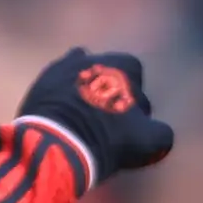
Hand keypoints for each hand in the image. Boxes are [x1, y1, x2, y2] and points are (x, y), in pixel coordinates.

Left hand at [18, 49, 173, 187]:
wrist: (58, 144)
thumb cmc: (108, 139)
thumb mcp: (148, 142)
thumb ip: (161, 133)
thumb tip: (160, 132)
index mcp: (123, 66)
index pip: (135, 76)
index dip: (134, 100)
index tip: (129, 121)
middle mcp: (94, 58)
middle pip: (107, 74)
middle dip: (108, 91)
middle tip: (105, 121)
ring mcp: (63, 66)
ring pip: (80, 76)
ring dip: (84, 92)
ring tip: (81, 119)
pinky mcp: (41, 80)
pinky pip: (55, 83)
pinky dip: (60, 95)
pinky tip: (61, 115)